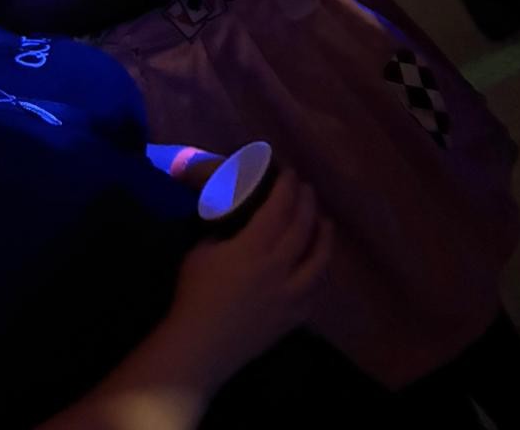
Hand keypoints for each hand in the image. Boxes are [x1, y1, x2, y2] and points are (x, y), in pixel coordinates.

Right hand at [168, 171, 332, 387]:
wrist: (201, 347)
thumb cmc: (195, 294)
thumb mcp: (201, 251)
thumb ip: (223, 233)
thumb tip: (236, 222)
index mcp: (254, 248)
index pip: (279, 208)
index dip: (287, 187)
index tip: (289, 173)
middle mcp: (279, 268)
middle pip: (303, 227)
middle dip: (307, 203)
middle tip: (306, 189)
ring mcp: (291, 295)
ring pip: (320, 260)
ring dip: (325, 236)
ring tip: (325, 222)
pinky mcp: (294, 318)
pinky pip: (316, 290)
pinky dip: (321, 271)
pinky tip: (319, 264)